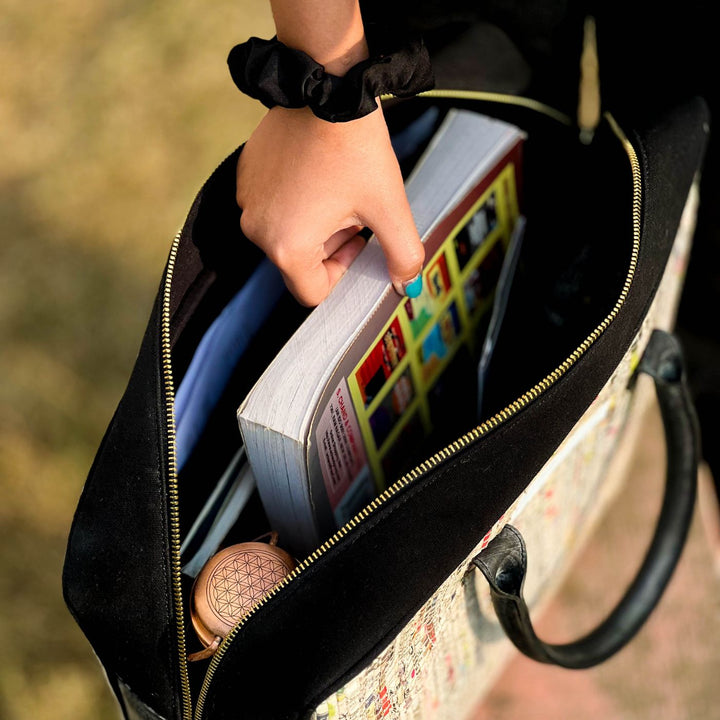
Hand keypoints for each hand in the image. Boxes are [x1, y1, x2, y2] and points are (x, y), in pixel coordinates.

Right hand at [236, 102, 424, 305]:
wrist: (329, 87)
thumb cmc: (356, 148)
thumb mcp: (389, 207)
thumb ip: (403, 255)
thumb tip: (409, 287)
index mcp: (286, 246)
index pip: (312, 291)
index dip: (342, 270)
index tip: (358, 238)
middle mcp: (256, 229)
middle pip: (298, 262)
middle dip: (329, 244)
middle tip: (351, 209)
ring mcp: (246, 200)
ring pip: (285, 234)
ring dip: (313, 222)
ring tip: (335, 187)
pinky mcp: (245, 176)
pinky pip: (271, 206)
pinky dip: (295, 200)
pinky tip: (316, 172)